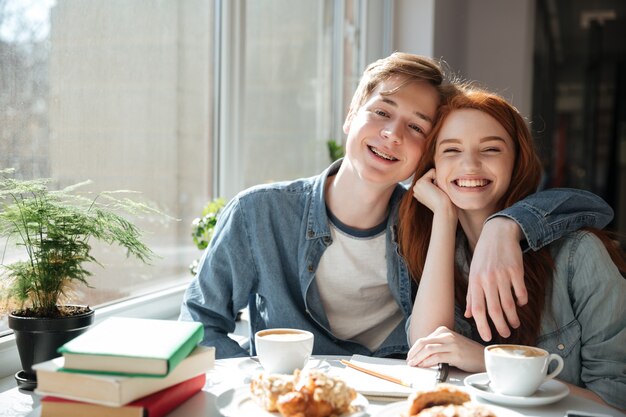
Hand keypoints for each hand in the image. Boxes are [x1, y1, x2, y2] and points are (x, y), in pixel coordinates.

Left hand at [406, 326, 484, 372]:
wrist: (484, 357)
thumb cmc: (466, 353)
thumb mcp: (450, 344)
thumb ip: (437, 346)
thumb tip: (420, 354)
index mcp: (443, 331)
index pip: (423, 339)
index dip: (414, 349)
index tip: (410, 356)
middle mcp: (447, 335)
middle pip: (423, 342)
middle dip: (413, 353)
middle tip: (409, 361)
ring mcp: (452, 343)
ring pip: (428, 349)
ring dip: (418, 358)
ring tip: (414, 365)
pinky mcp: (456, 354)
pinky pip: (436, 357)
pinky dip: (427, 362)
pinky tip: (423, 366)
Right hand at [412, 169, 454, 216]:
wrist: (444, 209)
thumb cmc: (445, 203)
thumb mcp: (438, 193)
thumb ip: (435, 185)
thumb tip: (438, 175)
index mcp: (419, 192)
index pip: (430, 178)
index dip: (438, 184)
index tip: (438, 195)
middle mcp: (416, 188)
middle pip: (430, 174)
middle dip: (437, 181)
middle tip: (438, 194)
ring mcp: (417, 185)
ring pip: (432, 172)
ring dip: (438, 181)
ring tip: (438, 192)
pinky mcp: (421, 182)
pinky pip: (432, 171)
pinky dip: (438, 178)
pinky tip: (437, 189)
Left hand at [466, 217, 526, 340]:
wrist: (497, 234)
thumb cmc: (483, 256)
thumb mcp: (473, 273)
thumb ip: (472, 295)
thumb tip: (469, 315)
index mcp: (475, 282)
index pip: (478, 309)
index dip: (482, 326)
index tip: (488, 337)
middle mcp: (487, 280)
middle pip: (494, 310)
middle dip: (500, 326)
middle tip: (506, 335)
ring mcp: (502, 275)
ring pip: (509, 303)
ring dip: (513, 317)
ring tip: (514, 324)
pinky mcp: (516, 271)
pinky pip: (520, 292)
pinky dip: (521, 301)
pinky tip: (521, 304)